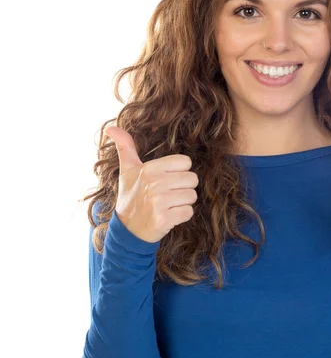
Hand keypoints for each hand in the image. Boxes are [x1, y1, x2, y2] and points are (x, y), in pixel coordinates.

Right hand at [104, 126, 198, 242]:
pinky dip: (181, 216)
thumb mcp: (127, 170)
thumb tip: (111, 127)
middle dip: (183, 188)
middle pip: (192, 179)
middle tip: (167, 195)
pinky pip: (189, 212)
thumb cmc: (130, 196)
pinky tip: (168, 216)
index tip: (166, 180)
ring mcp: (159, 202)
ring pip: (192, 196)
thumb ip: (125, 147)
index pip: (186, 162)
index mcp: (149, 169)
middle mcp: (154, 183)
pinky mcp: (164, 219)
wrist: (126, 229)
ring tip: (167, 205)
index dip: (179, 172)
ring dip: (183, 203)